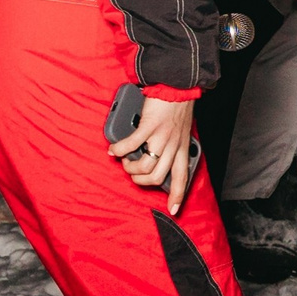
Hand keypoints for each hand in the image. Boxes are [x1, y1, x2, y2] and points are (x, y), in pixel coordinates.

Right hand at [108, 94, 196, 211]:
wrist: (178, 85)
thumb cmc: (180, 106)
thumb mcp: (182, 130)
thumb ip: (173, 144)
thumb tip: (157, 154)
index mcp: (182, 148)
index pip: (183, 179)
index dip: (178, 197)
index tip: (173, 210)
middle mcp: (173, 146)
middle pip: (157, 178)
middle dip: (140, 181)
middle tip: (133, 174)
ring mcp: (161, 137)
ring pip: (144, 167)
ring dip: (129, 168)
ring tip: (124, 161)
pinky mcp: (149, 126)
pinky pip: (131, 145)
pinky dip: (119, 150)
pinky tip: (114, 149)